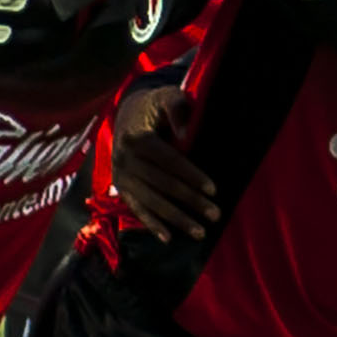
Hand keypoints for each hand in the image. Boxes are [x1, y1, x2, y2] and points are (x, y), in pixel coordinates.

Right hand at [105, 82, 221, 247]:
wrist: (127, 114)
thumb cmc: (155, 106)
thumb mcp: (167, 97)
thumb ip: (178, 109)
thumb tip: (184, 134)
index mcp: (137, 138)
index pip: (169, 161)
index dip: (191, 175)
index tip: (214, 189)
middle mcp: (125, 159)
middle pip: (163, 185)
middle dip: (191, 202)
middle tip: (216, 215)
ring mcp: (120, 176)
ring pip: (151, 201)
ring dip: (176, 219)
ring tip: (200, 232)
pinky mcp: (121, 188)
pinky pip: (137, 209)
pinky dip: (152, 225)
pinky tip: (168, 238)